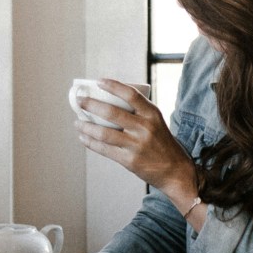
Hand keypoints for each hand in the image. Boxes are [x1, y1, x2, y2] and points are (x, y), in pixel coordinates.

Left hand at [74, 79, 196, 198]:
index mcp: (152, 114)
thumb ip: (139, 113)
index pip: (131, 94)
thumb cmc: (162, 143)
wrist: (175, 170)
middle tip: (80, 100)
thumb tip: (110, 101)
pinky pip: (104, 149)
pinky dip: (91, 142)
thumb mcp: (156, 122)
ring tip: (77, 122)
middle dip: (91, 105)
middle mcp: (145, 127)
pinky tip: (83, 137)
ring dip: (86, 126)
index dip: (113, 86)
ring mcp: (136, 145)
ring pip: (104, 132)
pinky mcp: (129, 160)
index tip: (99, 81)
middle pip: (112, 112)